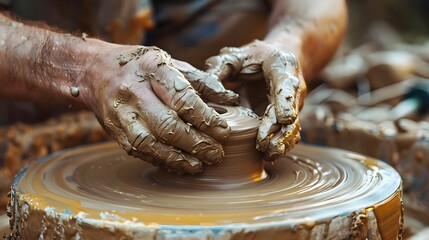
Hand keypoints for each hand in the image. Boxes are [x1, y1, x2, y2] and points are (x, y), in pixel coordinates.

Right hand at [86, 45, 237, 173]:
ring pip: (150, 143)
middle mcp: (133, 91)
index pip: (182, 98)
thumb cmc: (141, 67)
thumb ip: (202, 81)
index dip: (206, 118)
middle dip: (196, 143)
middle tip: (217, 154)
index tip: (224, 131)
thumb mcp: (171, 63)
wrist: (94, 71)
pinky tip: (179, 165)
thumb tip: (230, 100)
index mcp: (153, 69)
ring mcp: (120, 113)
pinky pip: (139, 151)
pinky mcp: (113, 131)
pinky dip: (161, 161)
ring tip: (200, 165)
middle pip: (167, 124)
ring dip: (178, 158)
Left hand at [205, 40, 305, 159]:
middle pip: (290, 112)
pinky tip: (269, 157)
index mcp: (283, 68)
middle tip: (265, 145)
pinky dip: (280, 145)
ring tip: (269, 155)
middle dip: (278, 131)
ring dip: (282, 142)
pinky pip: (286, 134)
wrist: (278, 60)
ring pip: (292, 127)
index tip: (284, 118)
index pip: (287, 86)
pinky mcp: (286, 118)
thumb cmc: (254, 57)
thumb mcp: (236, 55)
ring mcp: (292, 106)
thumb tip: (209, 86)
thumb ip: (221, 66)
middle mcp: (292, 90)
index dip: (286, 103)